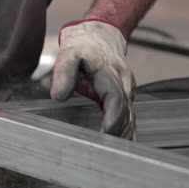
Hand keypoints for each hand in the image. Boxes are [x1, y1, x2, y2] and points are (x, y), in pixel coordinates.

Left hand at [51, 20, 135, 139]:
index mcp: (108, 72)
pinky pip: (129, 112)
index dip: (113, 117)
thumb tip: (58, 96)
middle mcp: (122, 81)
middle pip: (126, 111)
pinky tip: (124, 143)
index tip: (106, 133)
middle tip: (106, 151)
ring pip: (130, 114)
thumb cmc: (80, 46)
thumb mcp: (67, 54)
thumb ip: (63, 74)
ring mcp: (125, 87)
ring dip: (124, 133)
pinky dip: (127, 128)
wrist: (97, 34)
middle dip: (119, 131)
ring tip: (114, 153)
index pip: (116, 98)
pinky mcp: (124, 92)